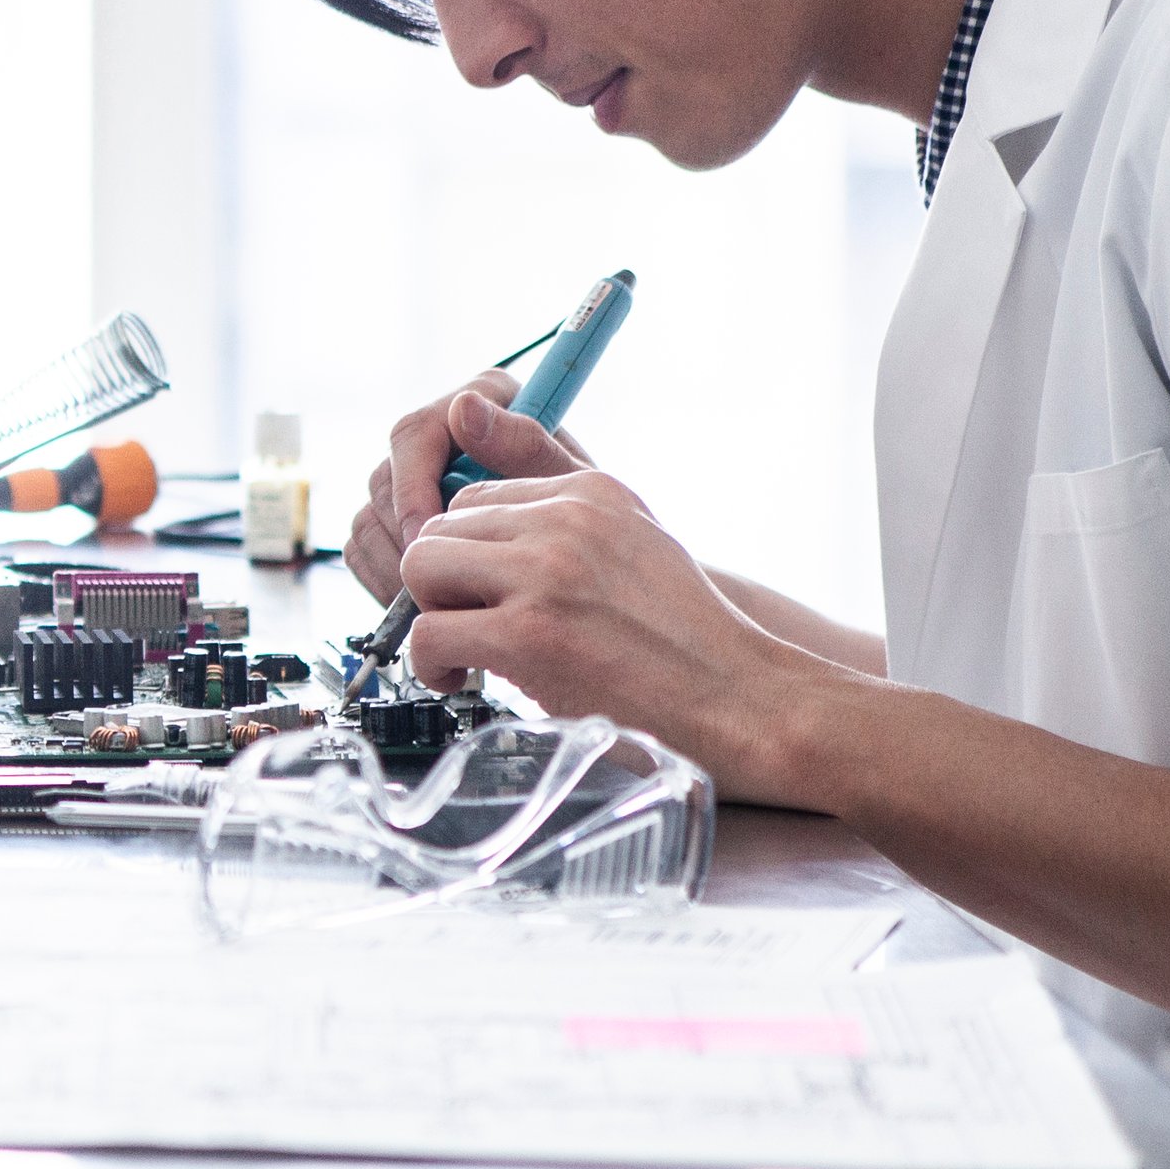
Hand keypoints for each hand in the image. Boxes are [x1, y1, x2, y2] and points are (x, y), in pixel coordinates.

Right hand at [341, 369, 594, 602]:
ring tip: (439, 604)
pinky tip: (425, 605)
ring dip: (395, 566)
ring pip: (369, 518)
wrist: (586, 572)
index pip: (416, 432)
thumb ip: (524, 445)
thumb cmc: (589, 524)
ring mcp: (412, 479)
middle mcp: (440, 435)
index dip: (414, 488)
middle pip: (384, 479)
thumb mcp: (569, 488)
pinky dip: (385, 581)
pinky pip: (362, 548)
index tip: (431, 535)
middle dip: (404, 538)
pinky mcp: (394, 521)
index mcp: (482, 404)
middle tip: (434, 585)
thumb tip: (463, 408)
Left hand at [397, 470, 829, 801]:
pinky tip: (461, 678)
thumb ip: (566, 517)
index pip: (475, 497)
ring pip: (421, 568)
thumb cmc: (690, 640)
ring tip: (463, 653)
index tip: (481, 593)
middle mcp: (564, 520)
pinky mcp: (529, 633)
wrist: (748, 704)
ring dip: (431, 616)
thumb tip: (491, 465)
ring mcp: (545, 573)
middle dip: (442, 583)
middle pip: (439, 528)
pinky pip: (429, 633)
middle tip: (469, 626)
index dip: (467, 553)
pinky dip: (431, 664)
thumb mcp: (635, 545)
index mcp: (590, 494)